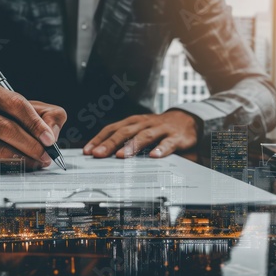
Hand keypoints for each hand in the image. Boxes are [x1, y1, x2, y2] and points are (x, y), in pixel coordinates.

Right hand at [0, 81, 66, 169]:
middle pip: (5, 127)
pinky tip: (21, 165)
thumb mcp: (25, 106)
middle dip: (31, 145)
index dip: (35, 123)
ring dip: (22, 158)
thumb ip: (47, 114)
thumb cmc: (0, 114)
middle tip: (46, 155)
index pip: (15, 104)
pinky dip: (8, 166)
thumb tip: (52, 133)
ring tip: (37, 162)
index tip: (49, 139)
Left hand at [82, 111, 197, 157]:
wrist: (187, 119)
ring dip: (132, 146)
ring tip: (122, 156)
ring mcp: (160, 129)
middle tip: (98, 154)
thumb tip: (101, 153)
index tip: (87, 151)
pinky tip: (154, 156)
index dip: (99, 139)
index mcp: (133, 122)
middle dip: (110, 143)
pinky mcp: (176, 137)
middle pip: (124, 132)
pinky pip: (168, 143)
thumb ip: (124, 139)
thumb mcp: (139, 130)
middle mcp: (144, 123)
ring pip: (144, 136)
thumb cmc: (158, 127)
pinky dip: (161, 149)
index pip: (112, 129)